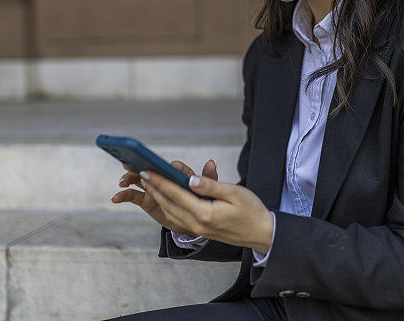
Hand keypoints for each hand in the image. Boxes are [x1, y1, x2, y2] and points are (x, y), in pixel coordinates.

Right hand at [111, 159, 218, 234]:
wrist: (191, 219)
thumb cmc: (200, 201)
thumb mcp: (210, 191)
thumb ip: (209, 179)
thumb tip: (211, 163)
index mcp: (179, 174)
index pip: (172, 166)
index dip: (165, 167)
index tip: (158, 168)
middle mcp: (164, 178)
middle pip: (150, 169)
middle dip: (139, 166)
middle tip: (128, 165)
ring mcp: (153, 188)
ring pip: (138, 179)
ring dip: (129, 178)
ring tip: (122, 182)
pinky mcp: (146, 199)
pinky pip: (132, 195)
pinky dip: (123, 195)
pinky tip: (115, 198)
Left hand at [139, 169, 273, 253]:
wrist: (262, 233)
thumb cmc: (251, 210)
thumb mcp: (234, 193)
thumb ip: (210, 186)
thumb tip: (190, 179)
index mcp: (205, 214)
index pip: (176, 195)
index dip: (159, 182)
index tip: (146, 171)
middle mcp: (197, 224)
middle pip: (169, 204)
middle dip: (154, 188)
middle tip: (141, 172)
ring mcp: (198, 229)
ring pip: (171, 211)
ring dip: (158, 196)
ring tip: (149, 182)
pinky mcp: (200, 230)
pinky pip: (178, 217)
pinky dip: (168, 205)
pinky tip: (164, 197)